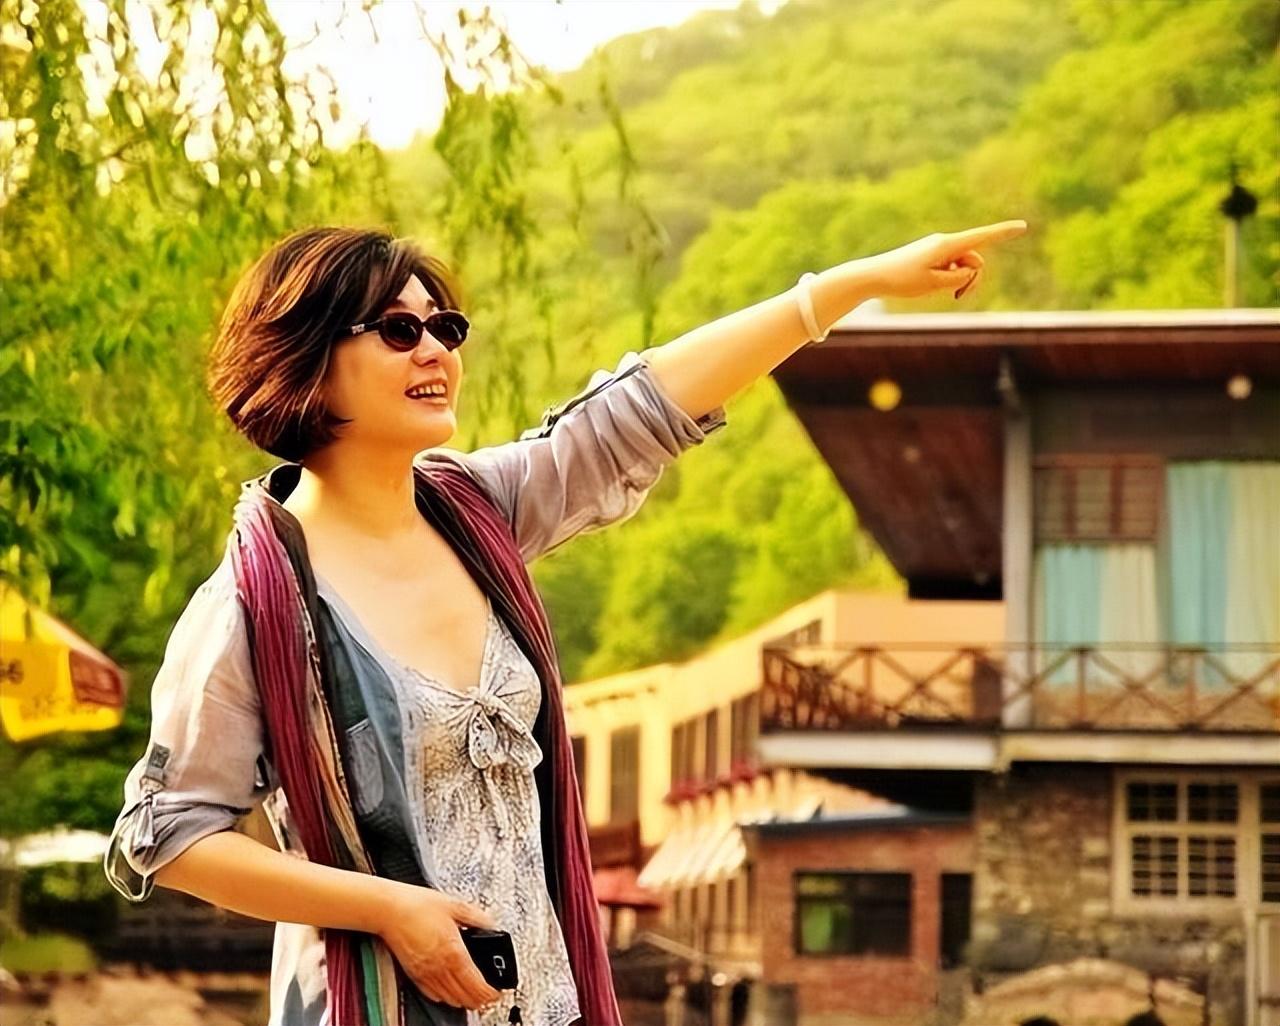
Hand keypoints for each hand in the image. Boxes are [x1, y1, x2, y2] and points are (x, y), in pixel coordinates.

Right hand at [374, 881, 502, 1010]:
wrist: (389, 910)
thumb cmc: (417, 905)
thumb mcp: (455, 905)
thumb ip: (476, 917)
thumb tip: (490, 924)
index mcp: (454, 952)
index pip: (477, 986)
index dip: (490, 994)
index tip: (497, 992)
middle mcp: (440, 968)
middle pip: (465, 998)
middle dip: (480, 1000)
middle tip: (489, 995)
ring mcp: (426, 974)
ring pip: (450, 1000)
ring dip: (464, 1000)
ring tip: (474, 994)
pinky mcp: (414, 975)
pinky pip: (433, 995)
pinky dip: (445, 997)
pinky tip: (450, 991)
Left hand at [862, 220, 1027, 300]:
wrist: (874, 276)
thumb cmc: (901, 279)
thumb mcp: (933, 284)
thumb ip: (958, 278)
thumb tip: (970, 270)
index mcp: (946, 245)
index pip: (981, 237)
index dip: (1003, 233)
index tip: (1023, 226)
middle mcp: (944, 243)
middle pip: (974, 259)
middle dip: (973, 279)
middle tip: (959, 298)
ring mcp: (938, 249)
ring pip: (963, 266)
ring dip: (960, 282)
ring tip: (945, 295)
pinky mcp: (931, 256)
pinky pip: (950, 268)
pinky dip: (948, 280)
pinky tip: (930, 286)